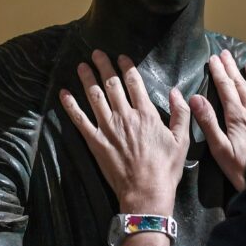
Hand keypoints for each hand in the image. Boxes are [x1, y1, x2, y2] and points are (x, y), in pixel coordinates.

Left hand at [60, 50, 190, 214]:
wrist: (146, 192)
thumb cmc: (165, 168)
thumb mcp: (182, 140)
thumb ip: (180, 113)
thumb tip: (176, 92)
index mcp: (146, 114)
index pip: (134, 83)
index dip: (126, 67)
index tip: (121, 57)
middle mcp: (125, 116)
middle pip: (112, 84)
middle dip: (104, 66)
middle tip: (96, 53)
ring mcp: (108, 128)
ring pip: (95, 97)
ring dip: (87, 79)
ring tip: (81, 66)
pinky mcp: (95, 142)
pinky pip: (79, 120)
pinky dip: (70, 106)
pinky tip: (64, 94)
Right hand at [190, 50, 245, 190]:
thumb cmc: (242, 168)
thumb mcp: (219, 149)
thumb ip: (208, 122)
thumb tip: (195, 98)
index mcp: (236, 117)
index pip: (226, 89)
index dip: (219, 73)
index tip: (213, 59)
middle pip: (241, 86)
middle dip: (232, 69)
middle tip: (226, 54)